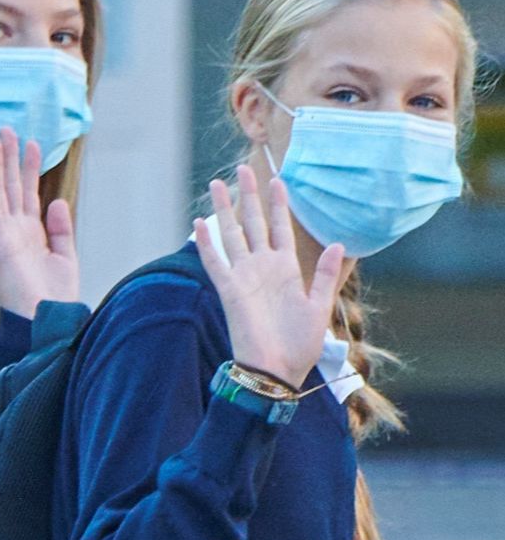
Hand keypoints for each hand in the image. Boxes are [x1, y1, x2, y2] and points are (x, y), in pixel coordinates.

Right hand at [0, 127, 78, 318]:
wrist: (47, 320)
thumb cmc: (55, 298)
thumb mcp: (65, 258)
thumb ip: (61, 230)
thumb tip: (57, 201)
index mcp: (33, 235)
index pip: (29, 195)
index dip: (30, 169)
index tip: (31, 143)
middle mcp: (17, 231)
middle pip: (13, 187)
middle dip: (10, 158)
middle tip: (7, 129)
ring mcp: (7, 235)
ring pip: (1, 192)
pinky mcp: (1, 242)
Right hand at [193, 165, 343, 388]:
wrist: (277, 371)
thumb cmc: (299, 345)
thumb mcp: (319, 306)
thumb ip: (323, 273)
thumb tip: (338, 242)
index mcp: (285, 269)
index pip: (280, 227)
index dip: (278, 204)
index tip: (277, 180)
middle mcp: (262, 267)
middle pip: (253, 222)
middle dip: (249, 195)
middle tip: (243, 168)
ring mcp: (244, 277)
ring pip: (232, 234)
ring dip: (224, 209)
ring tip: (216, 183)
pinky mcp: (230, 290)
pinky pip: (215, 261)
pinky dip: (207, 242)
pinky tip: (200, 221)